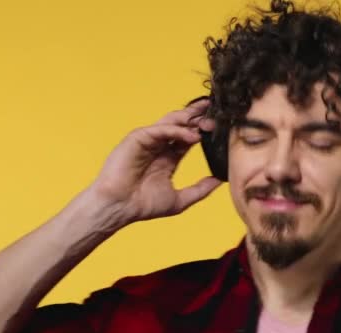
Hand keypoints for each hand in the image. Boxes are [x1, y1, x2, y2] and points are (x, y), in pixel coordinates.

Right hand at [89, 98, 220, 224]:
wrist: (119, 208)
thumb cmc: (142, 205)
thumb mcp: (180, 199)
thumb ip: (200, 189)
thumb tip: (220, 181)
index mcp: (168, 157)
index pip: (188, 137)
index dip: (203, 131)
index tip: (221, 126)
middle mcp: (158, 146)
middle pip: (181, 124)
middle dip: (199, 118)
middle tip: (217, 115)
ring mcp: (148, 140)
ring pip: (171, 122)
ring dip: (190, 120)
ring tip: (208, 122)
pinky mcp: (138, 138)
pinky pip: (160, 129)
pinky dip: (177, 130)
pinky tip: (192, 136)